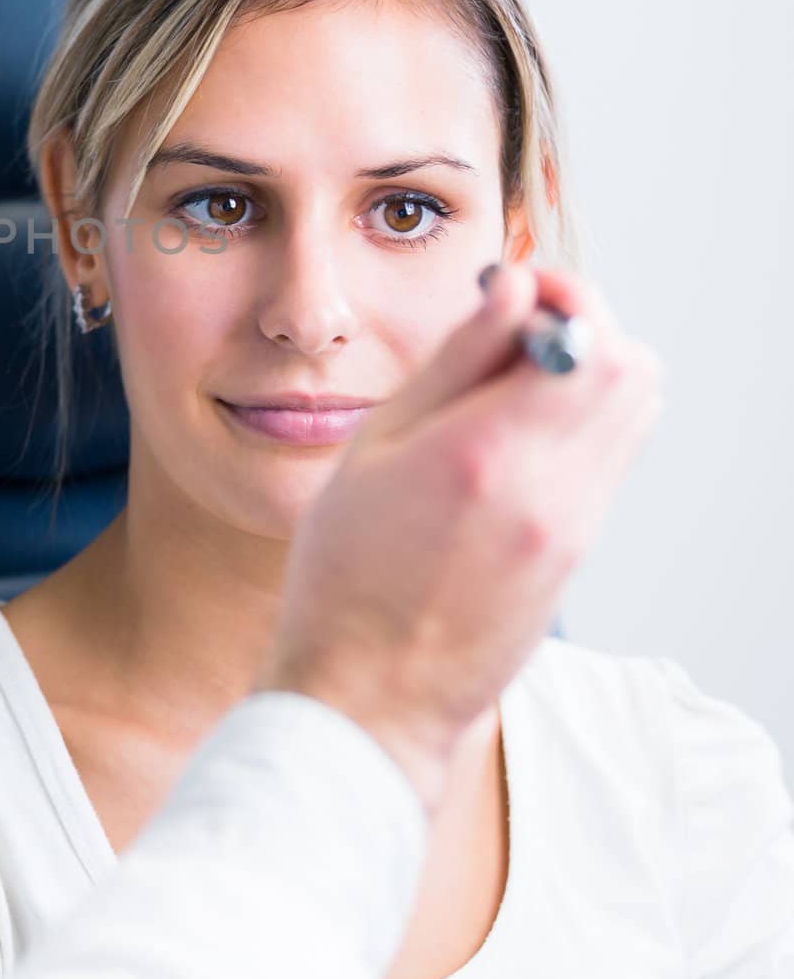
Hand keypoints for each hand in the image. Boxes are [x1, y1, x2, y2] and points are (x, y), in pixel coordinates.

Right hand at [261, 262, 662, 810]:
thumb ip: (452, 362)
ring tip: (510, 382)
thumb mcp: (375, 446)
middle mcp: (553, 490)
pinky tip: (507, 437)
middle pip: (632, 368)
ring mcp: (575, 529)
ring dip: (587, 373)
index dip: (562, 292)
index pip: (586, 338)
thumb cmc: (347, 570)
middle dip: (584, 325)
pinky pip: (608, 459)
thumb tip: (510, 289)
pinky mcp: (578, 556)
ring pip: (633, 412)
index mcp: (490, 453)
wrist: (371, 693)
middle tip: (516, 326)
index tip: (515, 286)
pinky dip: (578, 423)